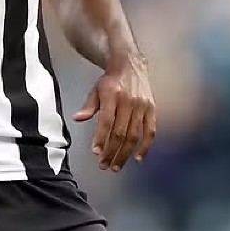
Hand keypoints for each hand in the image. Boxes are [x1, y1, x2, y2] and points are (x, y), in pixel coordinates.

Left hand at [72, 53, 155, 171]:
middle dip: (112, 151)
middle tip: (104, 165)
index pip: (107, 121)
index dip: (101, 138)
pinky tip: (138, 158)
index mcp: (112, 95)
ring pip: (134, 135)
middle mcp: (129, 101)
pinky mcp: (152, 110)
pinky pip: (150, 132)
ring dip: (125, 153)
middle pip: (120, 132)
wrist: (131, 64)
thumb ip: (88, 106)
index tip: (96, 153)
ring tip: (116, 166)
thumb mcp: (96, 89)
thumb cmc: (110, 80)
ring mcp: (142, 106)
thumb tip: (77, 119)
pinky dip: (145, 147)